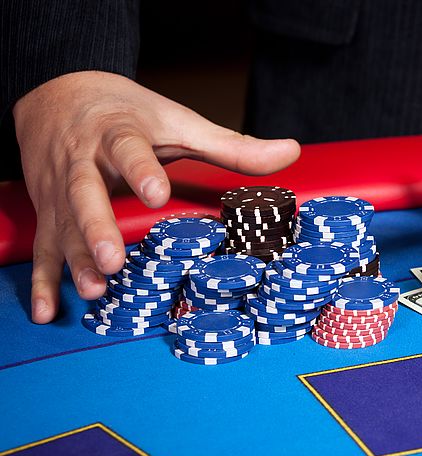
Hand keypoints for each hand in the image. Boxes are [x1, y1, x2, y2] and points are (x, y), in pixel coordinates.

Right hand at [13, 71, 299, 323]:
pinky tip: (47, 311)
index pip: (128, 150)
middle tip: (114, 260)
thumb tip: (291, 152)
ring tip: (95, 288)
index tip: (155, 193)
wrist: (58, 91)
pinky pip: (43, 246)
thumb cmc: (129, 112)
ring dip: (75, 259)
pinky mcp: (47, 210)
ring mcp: (60, 188)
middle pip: (84, 192)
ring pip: (62, 225)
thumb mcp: (180, 122)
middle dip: (97, 227)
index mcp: (119, 134)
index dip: (141, 171)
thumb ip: (233, 146)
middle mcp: (83, 161)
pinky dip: (42, 281)